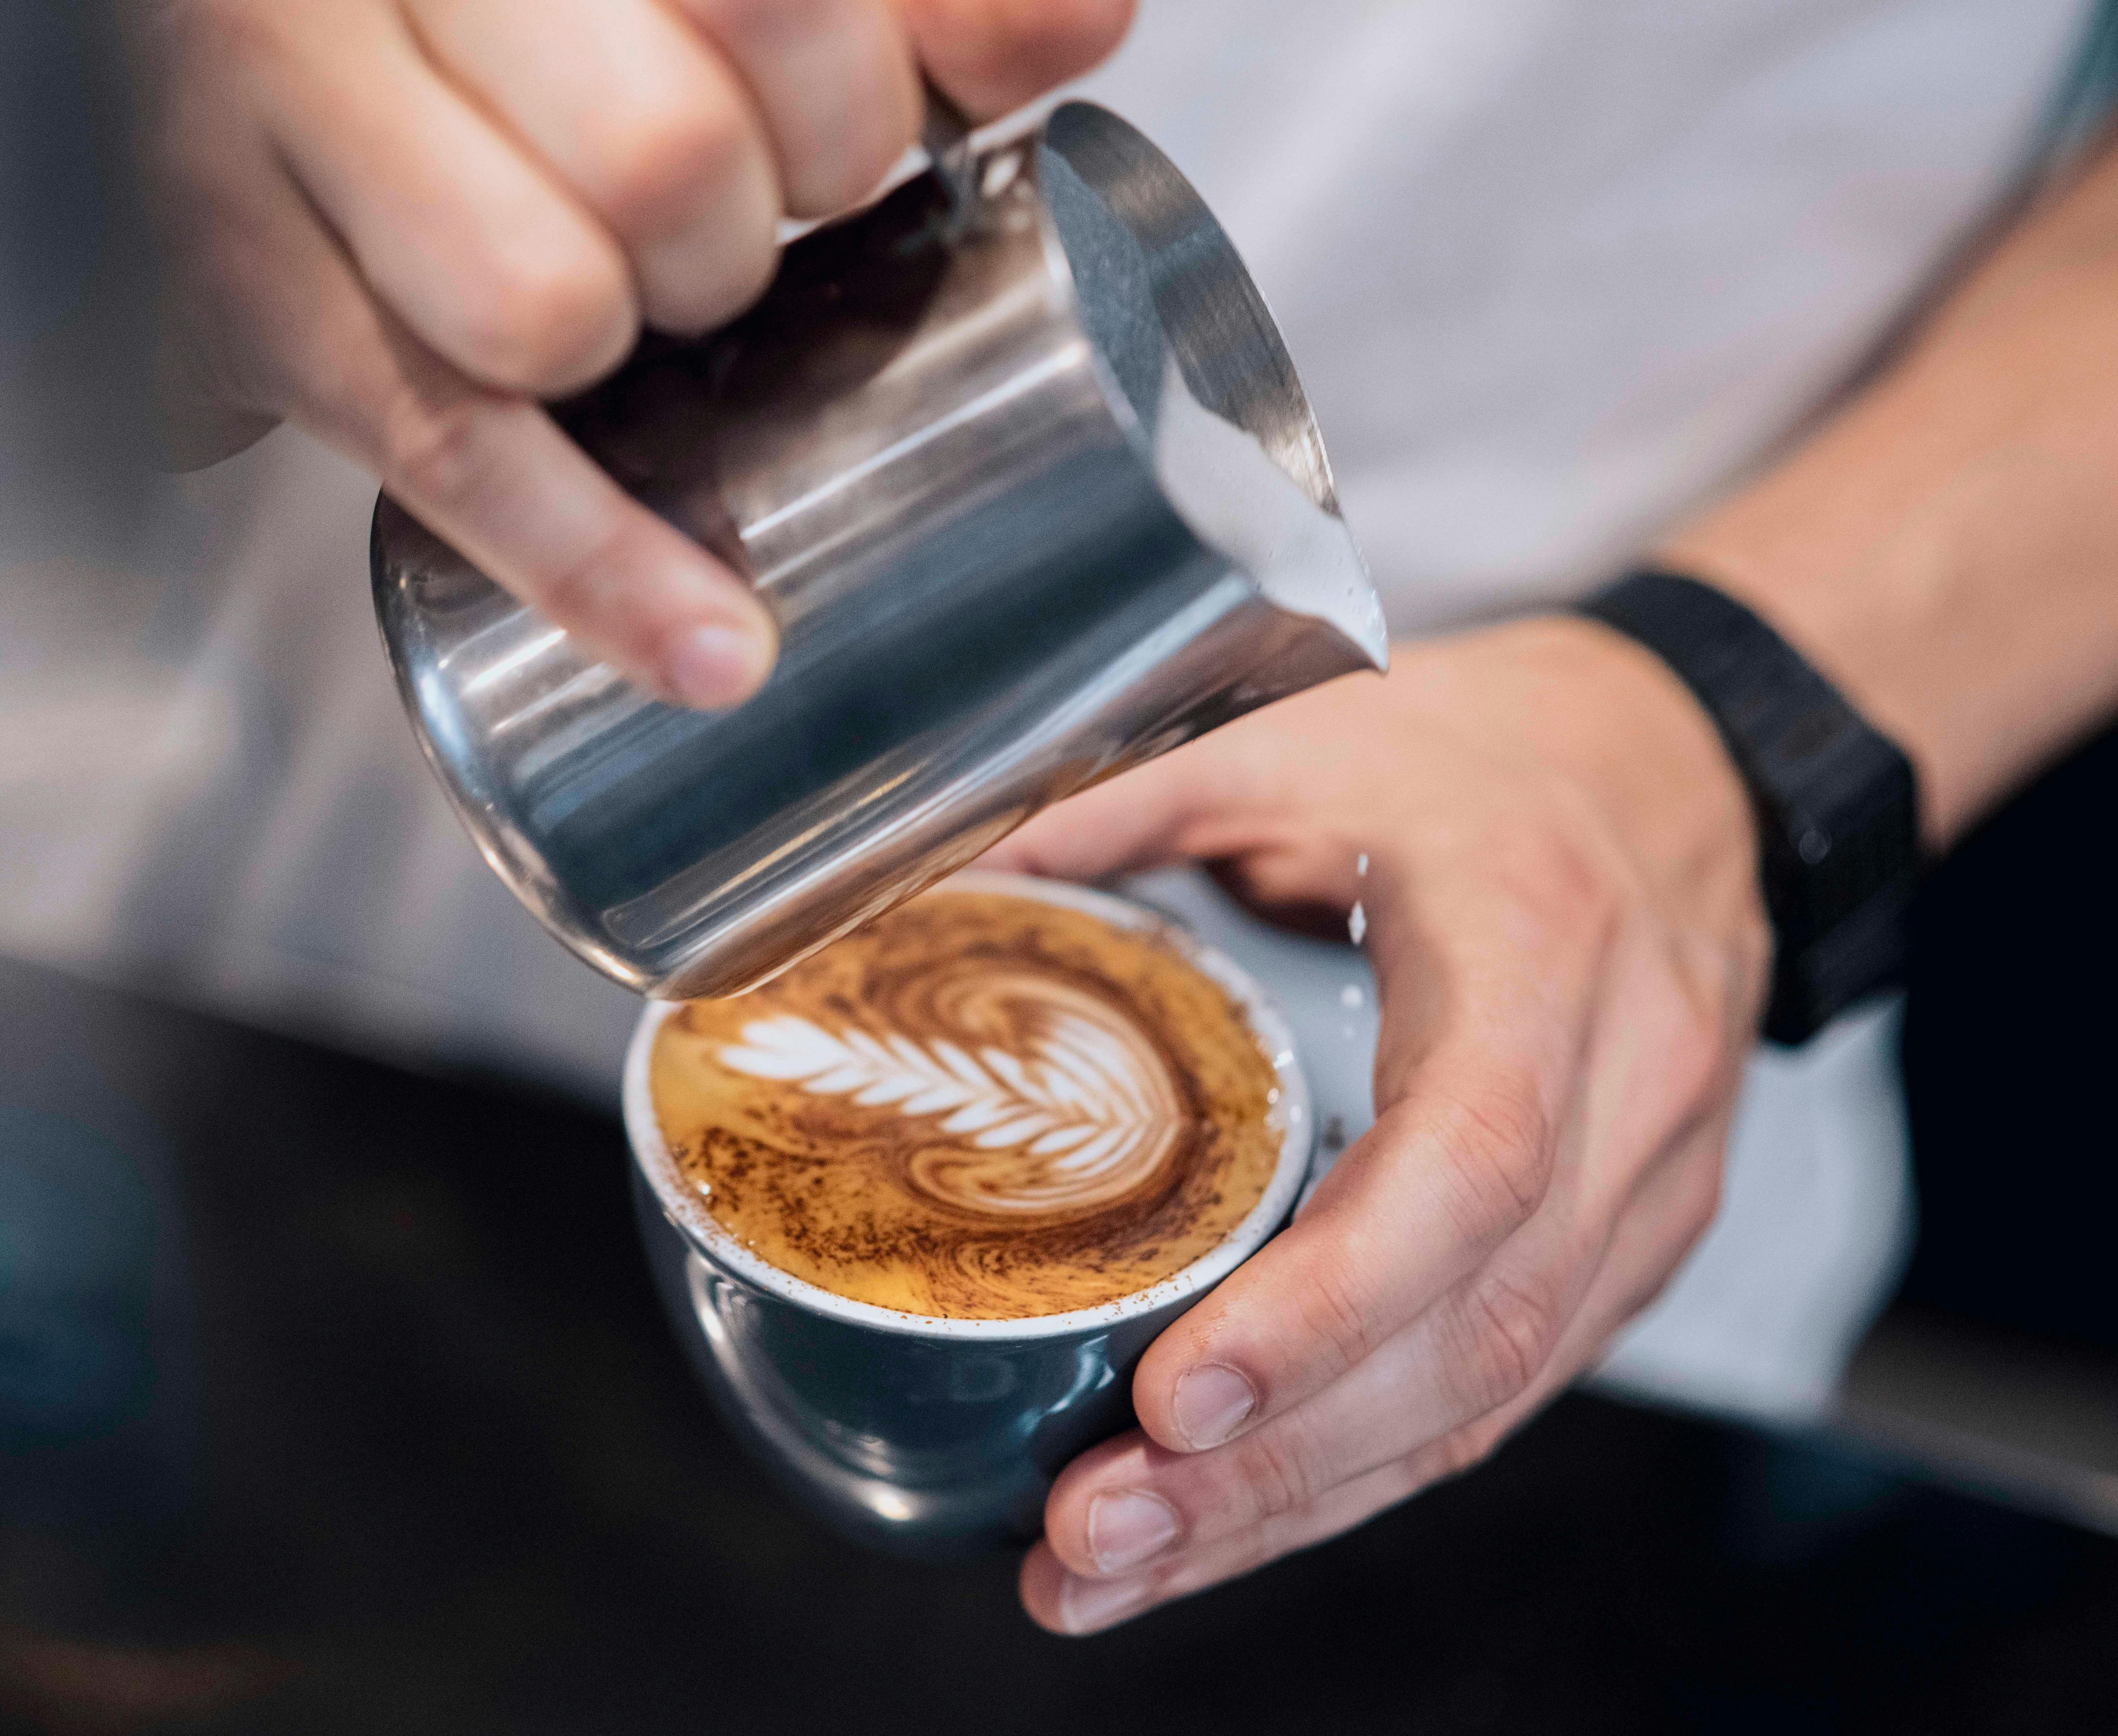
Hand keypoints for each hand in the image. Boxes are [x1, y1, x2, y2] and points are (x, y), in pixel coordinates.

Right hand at [128, 0, 1134, 707]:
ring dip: (633, 343)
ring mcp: (278, 104)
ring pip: (552, 304)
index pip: (782, 5)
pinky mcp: (233, 278)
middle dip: (747, 233)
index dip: (856, 101)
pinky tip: (710, 644)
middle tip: (721, 229)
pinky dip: (598, 567)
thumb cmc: (500, 25)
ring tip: (610, 308)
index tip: (844, 142)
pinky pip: (455, 453)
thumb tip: (1081, 28)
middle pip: (671, 154)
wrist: (233, 56)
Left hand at [978, 618, 1770, 1632]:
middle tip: (1093, 1533)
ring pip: (1481, 1401)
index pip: (1463, 1173)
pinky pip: (1496, 1393)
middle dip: (1274, 1464)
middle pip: (1467, 1336)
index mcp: (1544, 956)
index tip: (1175, 1397)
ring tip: (1112, 1564)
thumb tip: (925, 873)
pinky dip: (1355, 1472)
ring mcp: (1642, 1196)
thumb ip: (1117, 795)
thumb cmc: (1492, 749)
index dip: (1325, 1306)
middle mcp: (1622, 1099)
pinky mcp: (1622, 1251)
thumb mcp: (1306, 729)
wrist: (1685, 760)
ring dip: (1295, 1506)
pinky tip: (1226, 1524)